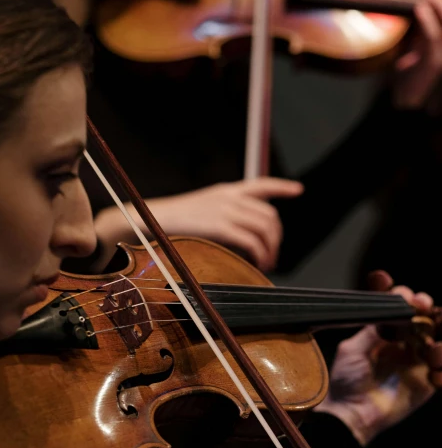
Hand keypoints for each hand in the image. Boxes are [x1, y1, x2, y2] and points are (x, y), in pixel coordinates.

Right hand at [94, 177, 302, 272]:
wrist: (148, 218)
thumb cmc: (171, 222)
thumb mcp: (200, 210)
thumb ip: (220, 215)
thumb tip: (236, 233)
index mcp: (224, 191)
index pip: (260, 184)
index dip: (282, 187)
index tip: (299, 190)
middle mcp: (228, 197)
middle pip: (268, 215)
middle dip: (276, 237)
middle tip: (273, 255)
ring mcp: (224, 210)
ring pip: (263, 228)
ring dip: (270, 249)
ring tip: (267, 264)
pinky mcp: (219, 225)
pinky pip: (251, 240)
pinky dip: (260, 254)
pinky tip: (258, 263)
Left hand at [314, 283, 440, 445]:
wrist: (350, 413)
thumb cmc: (345, 381)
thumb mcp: (353, 349)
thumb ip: (373, 329)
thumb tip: (392, 307)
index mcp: (386, 332)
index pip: (405, 308)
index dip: (409, 298)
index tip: (408, 297)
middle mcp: (404, 343)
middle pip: (430, 318)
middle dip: (431, 310)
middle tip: (425, 308)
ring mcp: (417, 362)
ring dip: (440, 344)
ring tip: (429, 351)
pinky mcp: (426, 384)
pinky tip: (431, 376)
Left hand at [393, 0, 441, 111]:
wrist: (404, 105)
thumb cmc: (406, 80)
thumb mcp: (413, 50)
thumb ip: (418, 33)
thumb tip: (419, 8)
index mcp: (441, 46)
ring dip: (436, 4)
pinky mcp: (435, 62)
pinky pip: (433, 36)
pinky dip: (427, 20)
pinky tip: (419, 7)